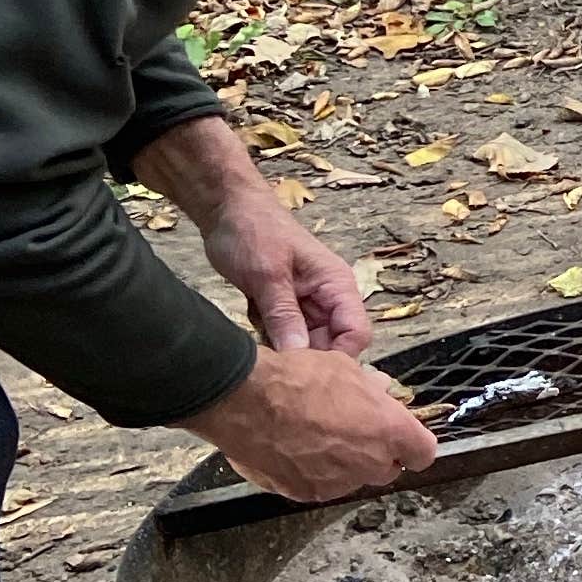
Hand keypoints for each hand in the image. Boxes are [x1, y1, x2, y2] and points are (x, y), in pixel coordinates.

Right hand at [186, 347, 439, 504]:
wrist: (247, 401)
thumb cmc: (298, 380)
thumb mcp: (346, 369)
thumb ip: (370, 389)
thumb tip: (380, 391)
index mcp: (389, 432)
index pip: (423, 453)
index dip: (413, 445)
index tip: (403, 439)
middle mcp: (369, 464)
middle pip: (387, 469)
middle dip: (376, 453)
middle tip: (354, 430)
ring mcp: (338, 483)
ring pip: (351, 478)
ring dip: (343, 463)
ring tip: (316, 436)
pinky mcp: (306, 494)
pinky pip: (319, 485)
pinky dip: (312, 472)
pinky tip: (295, 448)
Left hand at [202, 188, 373, 355]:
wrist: (225, 209)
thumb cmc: (253, 231)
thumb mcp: (267, 276)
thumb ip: (284, 316)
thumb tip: (300, 358)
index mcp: (336, 285)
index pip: (356, 333)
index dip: (338, 356)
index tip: (306, 372)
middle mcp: (327, 298)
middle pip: (331, 345)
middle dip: (304, 355)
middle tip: (274, 358)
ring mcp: (306, 304)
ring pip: (306, 344)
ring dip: (283, 345)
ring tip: (259, 328)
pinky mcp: (284, 308)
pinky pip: (284, 335)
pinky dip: (269, 336)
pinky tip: (253, 319)